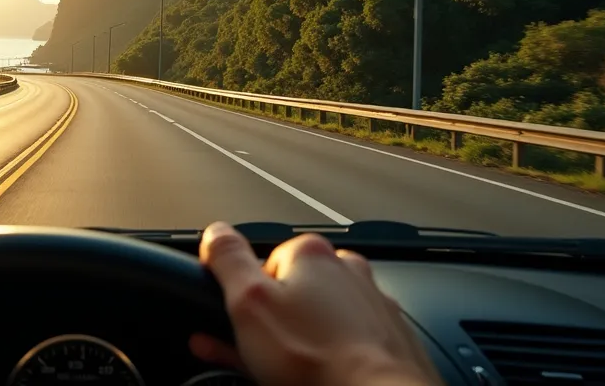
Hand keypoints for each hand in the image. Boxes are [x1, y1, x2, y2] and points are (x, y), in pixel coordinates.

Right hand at [190, 223, 439, 385]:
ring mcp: (372, 306)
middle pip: (292, 293)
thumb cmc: (317, 358)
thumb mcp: (249, 302)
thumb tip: (216, 232)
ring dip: (298, 341)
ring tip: (285, 371)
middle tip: (258, 355)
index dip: (244, 298)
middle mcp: (347, 271)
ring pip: (320, 320)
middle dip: (269, 323)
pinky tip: (316, 375)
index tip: (237, 323)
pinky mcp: (389, 341)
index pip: (262, 263)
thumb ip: (228, 259)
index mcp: (311, 254)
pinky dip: (328, 356)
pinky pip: (346, 343)